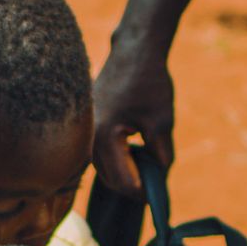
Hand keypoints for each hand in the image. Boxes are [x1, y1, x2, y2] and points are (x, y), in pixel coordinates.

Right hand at [93, 37, 175, 196]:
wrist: (133, 51)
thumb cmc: (149, 83)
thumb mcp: (162, 122)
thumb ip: (161, 156)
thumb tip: (159, 179)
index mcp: (104, 138)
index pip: (123, 182)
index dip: (143, 192)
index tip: (158, 194)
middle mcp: (88, 137)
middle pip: (109, 179)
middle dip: (132, 185)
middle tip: (154, 183)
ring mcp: (84, 130)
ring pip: (102, 167)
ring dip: (123, 172)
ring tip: (145, 165)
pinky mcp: (87, 124)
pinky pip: (98, 152)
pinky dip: (115, 158)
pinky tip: (132, 150)